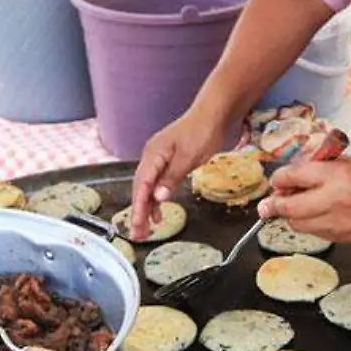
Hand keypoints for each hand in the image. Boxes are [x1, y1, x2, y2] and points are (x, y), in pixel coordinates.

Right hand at [130, 107, 236, 238]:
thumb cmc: (202, 131)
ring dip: (146, 209)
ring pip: (147, 188)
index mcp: (153, 154)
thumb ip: (172, 177)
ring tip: (146, 230)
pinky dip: (156, 200)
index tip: (137, 224)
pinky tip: (158, 213)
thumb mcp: (189, 156)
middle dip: (138, 212)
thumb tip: (157, 197)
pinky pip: (156, 184)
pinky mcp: (167, 163)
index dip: (138, 206)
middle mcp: (151, 157)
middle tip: (137, 235)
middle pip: (140, 188)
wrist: (213, 115)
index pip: (141, 184)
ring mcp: (158, 159)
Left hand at [257, 157, 350, 242]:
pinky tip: (317, 214)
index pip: (293, 177)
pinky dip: (309, 223)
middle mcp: (332, 201)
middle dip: (275, 204)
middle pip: (289, 208)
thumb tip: (289, 179)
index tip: (276, 180)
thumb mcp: (344, 162)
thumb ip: (316, 169)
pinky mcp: (340, 237)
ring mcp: (336, 223)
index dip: (278, 179)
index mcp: (334, 175)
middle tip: (271, 202)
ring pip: (297, 224)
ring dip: (292, 215)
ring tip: (297, 206)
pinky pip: (313, 232)